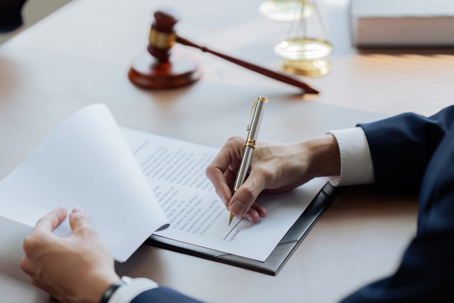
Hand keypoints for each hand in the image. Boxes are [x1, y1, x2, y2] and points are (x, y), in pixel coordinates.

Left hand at [20, 207, 119, 302]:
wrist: (95, 291)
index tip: (63, 212)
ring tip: (71, 243)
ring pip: (42, 256)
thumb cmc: (89, 266)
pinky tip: (70, 259)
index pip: (44, 223)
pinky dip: (56, 261)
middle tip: (66, 225)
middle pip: (40, 240)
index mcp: (37, 244)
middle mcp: (32, 261)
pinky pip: (47, 268)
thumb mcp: (87, 234)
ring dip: (54, 247)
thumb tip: (76, 214)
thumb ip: (79, 221)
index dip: (56, 215)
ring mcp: (38, 276)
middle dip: (53, 232)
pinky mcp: (47, 286)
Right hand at [206, 135, 339, 222]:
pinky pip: (243, 198)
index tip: (229, 202)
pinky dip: (250, 206)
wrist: (306, 163)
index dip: (220, 188)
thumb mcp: (266, 175)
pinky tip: (259, 211)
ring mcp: (242, 171)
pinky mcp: (250, 181)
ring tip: (255, 215)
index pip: (215, 170)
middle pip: (223, 186)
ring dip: (243, 207)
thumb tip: (233, 208)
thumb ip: (248, 191)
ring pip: (234, 195)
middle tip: (244, 213)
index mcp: (233, 149)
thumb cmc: (287, 159)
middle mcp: (235, 159)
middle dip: (234, 201)